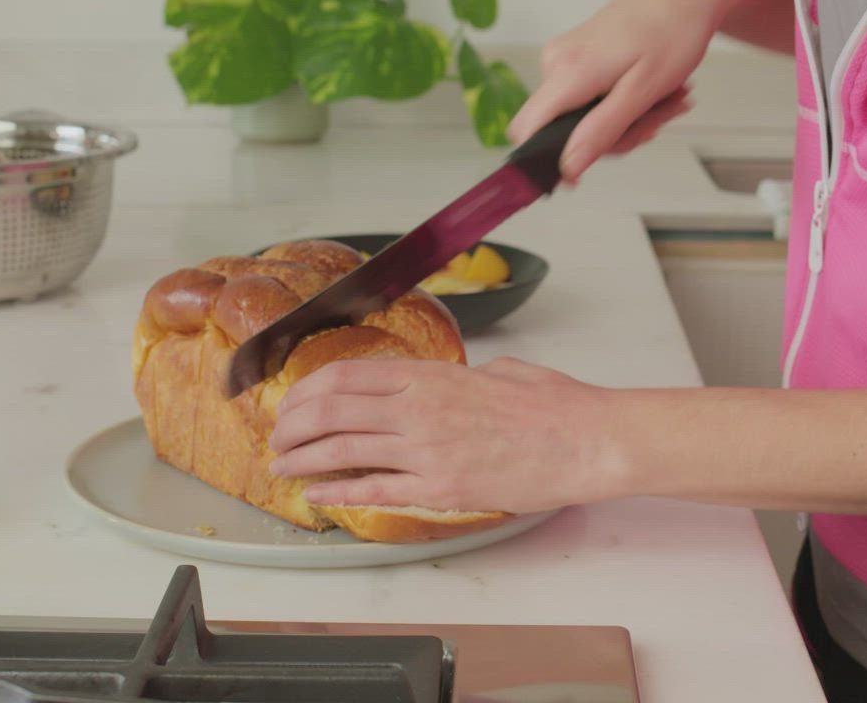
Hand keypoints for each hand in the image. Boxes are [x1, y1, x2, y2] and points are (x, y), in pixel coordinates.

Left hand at [268, 357, 626, 513]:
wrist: (588, 440)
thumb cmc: (556, 408)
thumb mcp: (504, 373)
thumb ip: (466, 378)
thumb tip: (455, 383)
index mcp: (433, 375)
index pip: (347, 375)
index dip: (307, 389)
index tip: (293, 401)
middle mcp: (420, 407)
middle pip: (331, 408)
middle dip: (292, 424)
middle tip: (278, 436)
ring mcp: (427, 448)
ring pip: (342, 448)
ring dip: (302, 458)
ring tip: (282, 466)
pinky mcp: (441, 487)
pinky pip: (374, 488)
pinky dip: (337, 490)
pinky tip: (316, 494)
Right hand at [506, 0, 737, 181]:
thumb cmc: (670, 32)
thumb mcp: (641, 93)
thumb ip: (602, 132)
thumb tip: (568, 168)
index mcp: (568, 72)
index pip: (527, 130)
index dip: (546, 159)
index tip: (579, 173)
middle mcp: (556, 64)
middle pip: (562, 133)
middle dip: (611, 138)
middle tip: (651, 121)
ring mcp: (563, 62)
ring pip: (580, 121)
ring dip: (624, 123)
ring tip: (659, 102)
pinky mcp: (573, 62)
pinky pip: (587, 103)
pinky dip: (619, 107)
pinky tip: (646, 95)